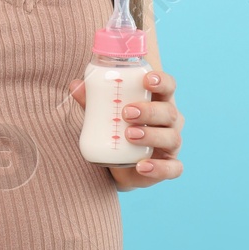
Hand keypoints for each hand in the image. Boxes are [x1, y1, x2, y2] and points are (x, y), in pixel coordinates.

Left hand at [68, 69, 183, 190]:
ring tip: (129, 135)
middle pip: (169, 112)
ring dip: (151, 135)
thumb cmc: (117, 127)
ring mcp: (171, 144)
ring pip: (171, 138)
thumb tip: (75, 85)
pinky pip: (173, 168)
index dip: (162, 81)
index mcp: (159, 101)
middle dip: (150, 111)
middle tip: (126, 112)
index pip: (169, 86)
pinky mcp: (168, 166)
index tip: (146, 80)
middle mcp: (170, 121)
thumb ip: (93, 100)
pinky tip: (141, 166)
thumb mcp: (105, 113)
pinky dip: (159, 168)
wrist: (119, 162)